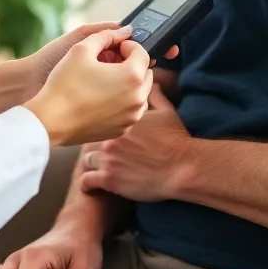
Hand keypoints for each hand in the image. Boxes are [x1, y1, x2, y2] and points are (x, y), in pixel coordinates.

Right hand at [25, 27, 152, 145]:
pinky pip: (130, 109)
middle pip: (145, 73)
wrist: (51, 121)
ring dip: (129, 83)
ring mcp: (132, 117)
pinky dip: (122, 100)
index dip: (128, 45)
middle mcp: (138, 98)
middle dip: (131, 64)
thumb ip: (106, 35)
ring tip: (106, 79)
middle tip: (110, 61)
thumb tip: (123, 30)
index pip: (143, 53)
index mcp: (132, 76)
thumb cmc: (66, 84)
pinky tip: (102, 97)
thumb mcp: (81, 49)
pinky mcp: (122, 129)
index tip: (115, 47)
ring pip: (140, 92)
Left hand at [80, 85, 191, 201]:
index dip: (102, 126)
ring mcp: (108, 160)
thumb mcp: (166, 112)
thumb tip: (152, 83)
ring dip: (93, 163)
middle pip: (90, 140)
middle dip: (95, 145)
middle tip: (103, 151)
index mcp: (120, 121)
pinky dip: (87, 183)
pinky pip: (86, 181)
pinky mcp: (110, 180)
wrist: (181, 168)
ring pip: (86, 160)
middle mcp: (110, 139)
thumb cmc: (175, 140)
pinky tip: (89, 185)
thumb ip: (155, 96)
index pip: (99, 120)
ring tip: (99, 167)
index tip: (105, 132)